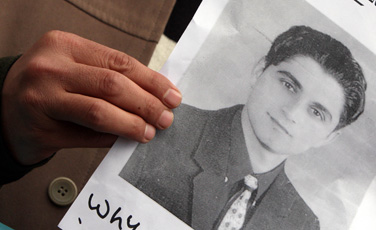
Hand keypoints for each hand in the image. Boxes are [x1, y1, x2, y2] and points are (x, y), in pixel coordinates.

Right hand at [2, 30, 181, 164]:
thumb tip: (156, 96)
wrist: (1, 110)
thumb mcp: (74, 68)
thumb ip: (109, 76)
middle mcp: (50, 68)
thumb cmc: (47, 87)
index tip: (172, 95)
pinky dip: (110, 138)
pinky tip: (123, 140)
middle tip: (165, 118)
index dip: (151, 81)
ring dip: (131, 124)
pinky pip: (86, 135)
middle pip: (113, 85)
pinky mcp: (40, 128)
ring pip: (99, 111)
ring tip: (148, 132)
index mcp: (64, 45)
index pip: (120, 62)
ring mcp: (42, 98)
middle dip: (146, 103)